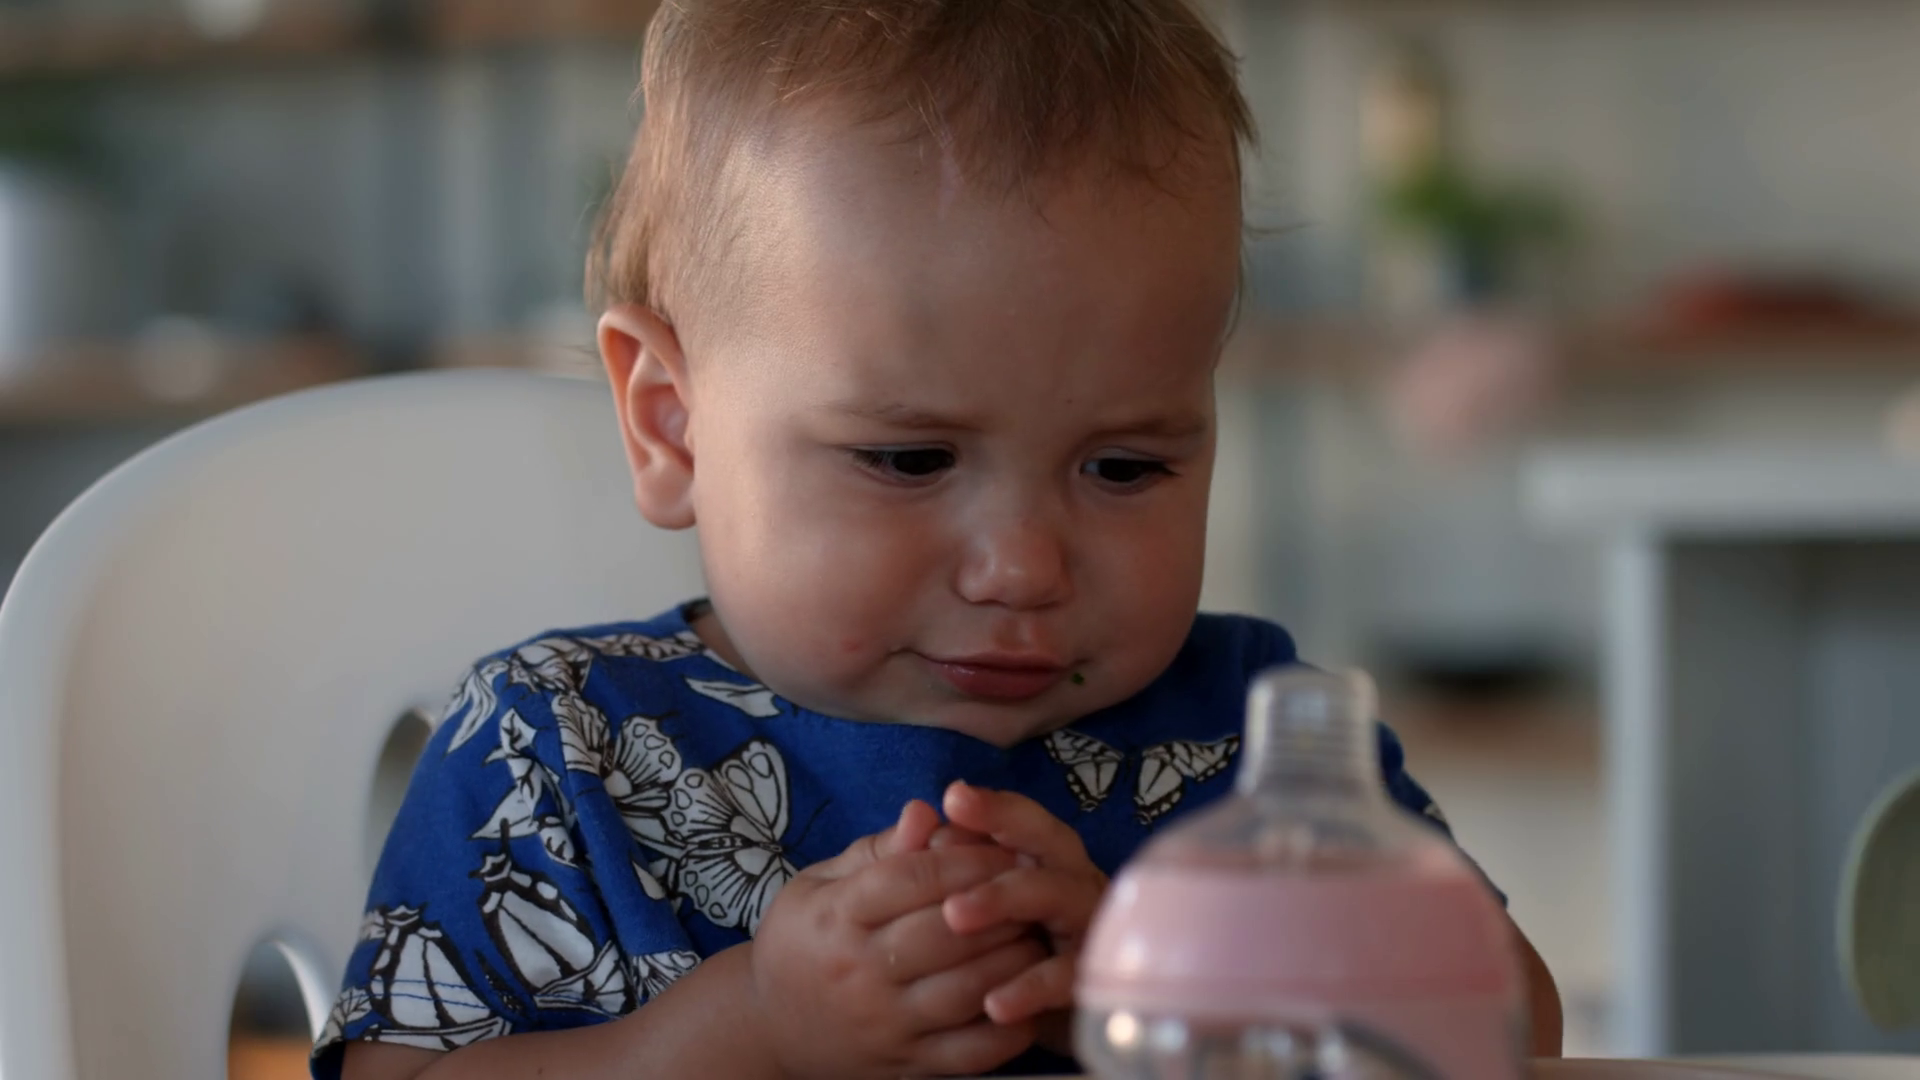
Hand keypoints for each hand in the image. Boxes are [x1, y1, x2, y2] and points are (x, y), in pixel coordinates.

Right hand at [750, 800, 1045, 1079]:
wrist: (768, 1029)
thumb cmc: (802, 942)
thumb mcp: (818, 884)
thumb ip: (877, 849)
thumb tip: (926, 812)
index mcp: (837, 917)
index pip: (913, 878)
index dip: (967, 858)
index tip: (1004, 845)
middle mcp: (860, 972)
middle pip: (949, 932)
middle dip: (1002, 903)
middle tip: (1035, 886)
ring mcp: (887, 1024)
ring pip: (968, 990)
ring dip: (1014, 958)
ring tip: (1036, 933)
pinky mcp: (908, 1065)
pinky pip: (972, 1051)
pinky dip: (1010, 1026)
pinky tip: (1026, 995)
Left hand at [938, 782, 1108, 1030]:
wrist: (1027, 1009)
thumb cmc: (989, 937)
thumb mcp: (952, 893)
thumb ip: (935, 857)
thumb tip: (915, 813)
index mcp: (1042, 853)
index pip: (1024, 818)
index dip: (993, 808)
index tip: (954, 797)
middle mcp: (1070, 879)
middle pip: (1049, 849)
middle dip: (995, 849)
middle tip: (945, 872)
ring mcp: (1085, 925)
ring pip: (1058, 900)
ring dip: (1006, 903)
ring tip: (956, 917)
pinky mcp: (1088, 978)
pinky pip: (1066, 979)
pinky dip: (1032, 988)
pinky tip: (994, 1004)